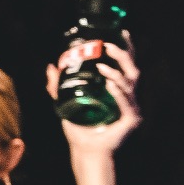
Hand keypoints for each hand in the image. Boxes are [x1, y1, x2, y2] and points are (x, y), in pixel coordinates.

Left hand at [46, 31, 141, 151]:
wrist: (84, 151)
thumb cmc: (79, 129)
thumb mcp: (65, 104)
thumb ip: (57, 87)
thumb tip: (51, 66)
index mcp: (118, 92)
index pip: (126, 66)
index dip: (126, 49)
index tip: (120, 34)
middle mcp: (129, 98)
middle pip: (133, 71)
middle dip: (122, 56)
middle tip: (107, 47)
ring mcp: (132, 109)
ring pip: (130, 85)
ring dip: (116, 74)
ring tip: (101, 68)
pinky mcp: (131, 120)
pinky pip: (127, 103)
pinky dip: (118, 93)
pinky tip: (110, 84)